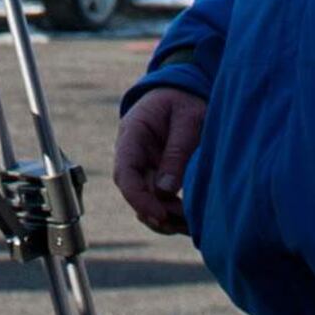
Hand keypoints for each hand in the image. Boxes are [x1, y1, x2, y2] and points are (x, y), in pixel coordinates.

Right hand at [112, 86, 204, 234]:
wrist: (184, 90)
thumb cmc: (185, 99)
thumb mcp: (187, 118)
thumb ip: (177, 150)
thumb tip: (166, 190)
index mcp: (133, 134)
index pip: (125, 173)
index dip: (138, 198)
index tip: (160, 215)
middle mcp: (133, 153)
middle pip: (134, 191)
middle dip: (155, 212)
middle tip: (182, 223)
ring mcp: (143, 164)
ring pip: (146, 199)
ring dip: (164, 216)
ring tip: (189, 225)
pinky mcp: (157, 173)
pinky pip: (159, 197)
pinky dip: (171, 211)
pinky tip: (189, 220)